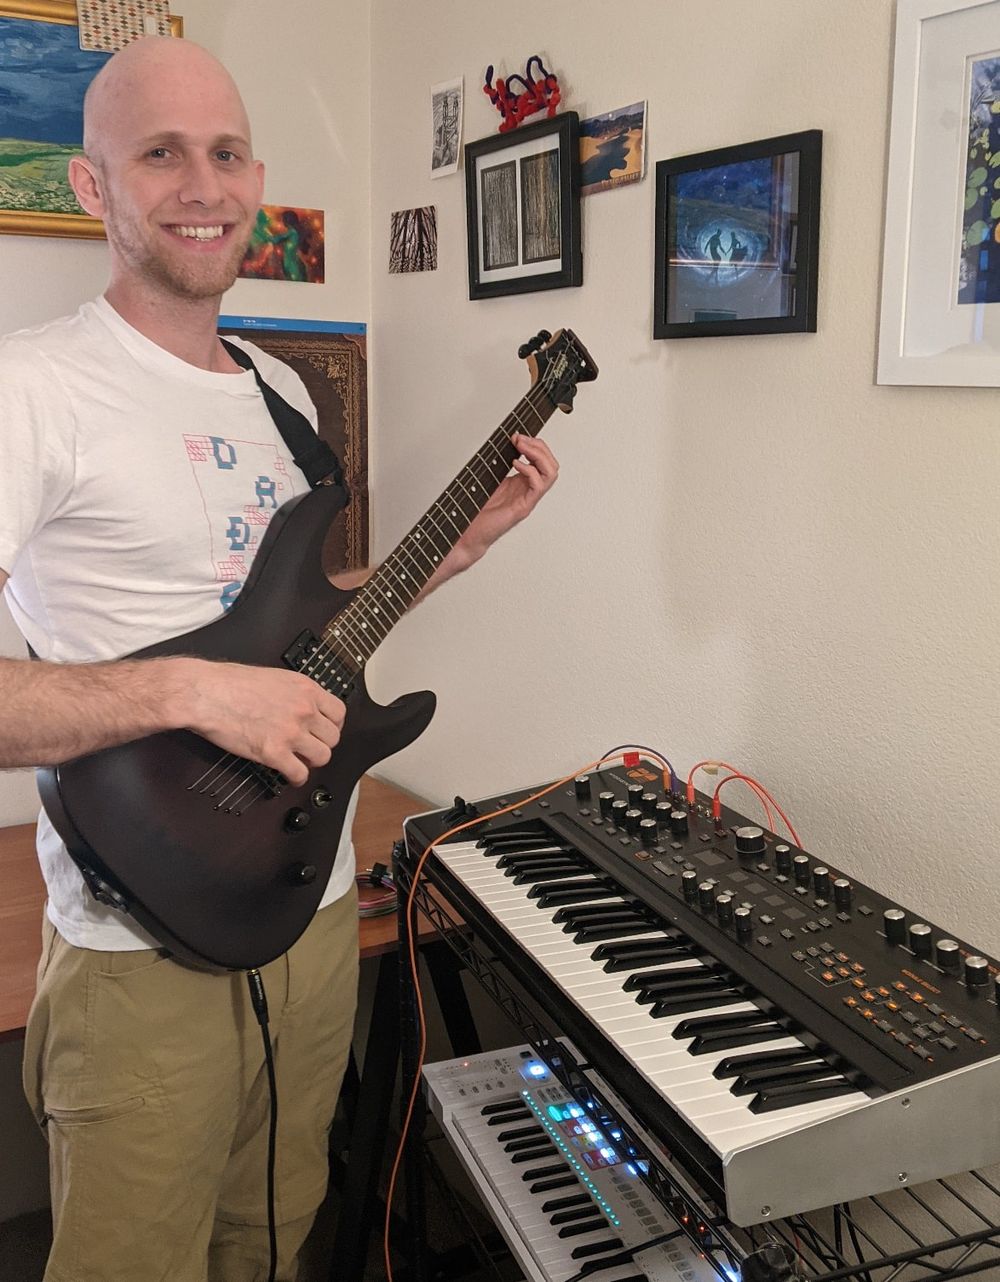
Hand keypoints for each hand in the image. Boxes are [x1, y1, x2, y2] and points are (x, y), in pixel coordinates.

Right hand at [182, 660, 345, 785]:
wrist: (204, 693)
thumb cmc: (227, 682)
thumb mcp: (272, 677)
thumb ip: (291, 693)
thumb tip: (296, 703)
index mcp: (304, 689)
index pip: (338, 712)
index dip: (332, 725)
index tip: (324, 730)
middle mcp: (303, 710)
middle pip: (333, 737)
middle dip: (322, 744)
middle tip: (310, 747)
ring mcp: (291, 732)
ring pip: (322, 756)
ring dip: (311, 762)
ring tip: (300, 761)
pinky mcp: (274, 752)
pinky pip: (299, 773)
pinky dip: (297, 778)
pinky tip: (290, 775)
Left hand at [458, 433, 558, 563]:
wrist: (468, 534)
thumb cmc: (477, 511)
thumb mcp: (489, 480)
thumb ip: (499, 464)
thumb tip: (504, 444)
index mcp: (522, 483)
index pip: (542, 460)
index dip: (534, 444)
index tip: (517, 436)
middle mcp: (528, 491)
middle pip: (551, 464)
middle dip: (539, 446)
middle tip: (521, 440)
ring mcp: (527, 500)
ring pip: (550, 474)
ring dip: (538, 455)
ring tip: (522, 448)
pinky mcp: (522, 508)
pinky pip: (538, 487)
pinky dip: (530, 471)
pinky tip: (516, 465)